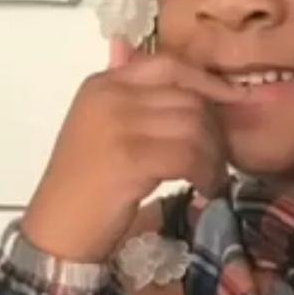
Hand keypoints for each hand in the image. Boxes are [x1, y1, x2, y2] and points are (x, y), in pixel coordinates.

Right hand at [21, 38, 245, 262]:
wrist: (56, 230)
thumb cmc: (86, 180)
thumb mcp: (104, 125)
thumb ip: (136, 96)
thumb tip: (175, 74)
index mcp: (105, 82)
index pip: (169, 65)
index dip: (208, 80)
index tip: (237, 96)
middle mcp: (110, 95)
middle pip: (188, 97)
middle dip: (215, 127)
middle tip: (222, 154)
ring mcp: (118, 124)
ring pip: (193, 126)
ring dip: (214, 155)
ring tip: (214, 175)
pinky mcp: (129, 157)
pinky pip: (188, 155)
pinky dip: (206, 173)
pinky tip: (206, 187)